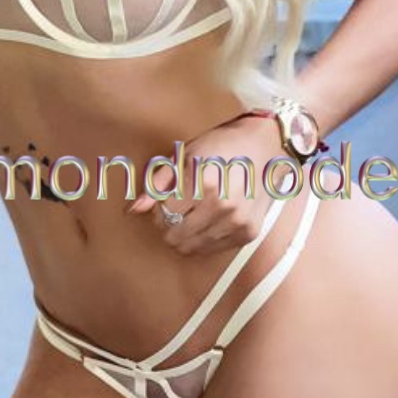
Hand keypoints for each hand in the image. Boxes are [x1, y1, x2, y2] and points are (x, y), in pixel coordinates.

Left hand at [125, 115, 287, 255]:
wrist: (264, 148)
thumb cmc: (220, 147)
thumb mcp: (184, 155)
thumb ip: (157, 183)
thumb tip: (132, 210)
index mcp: (202, 183)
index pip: (163, 213)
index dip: (158, 208)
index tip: (165, 200)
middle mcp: (221, 206)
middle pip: (175, 235)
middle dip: (168, 224)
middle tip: (176, 209)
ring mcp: (236, 222)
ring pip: (191, 247)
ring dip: (185, 235)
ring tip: (193, 214)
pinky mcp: (247, 233)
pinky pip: (211, 250)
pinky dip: (203, 240)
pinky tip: (208, 220)